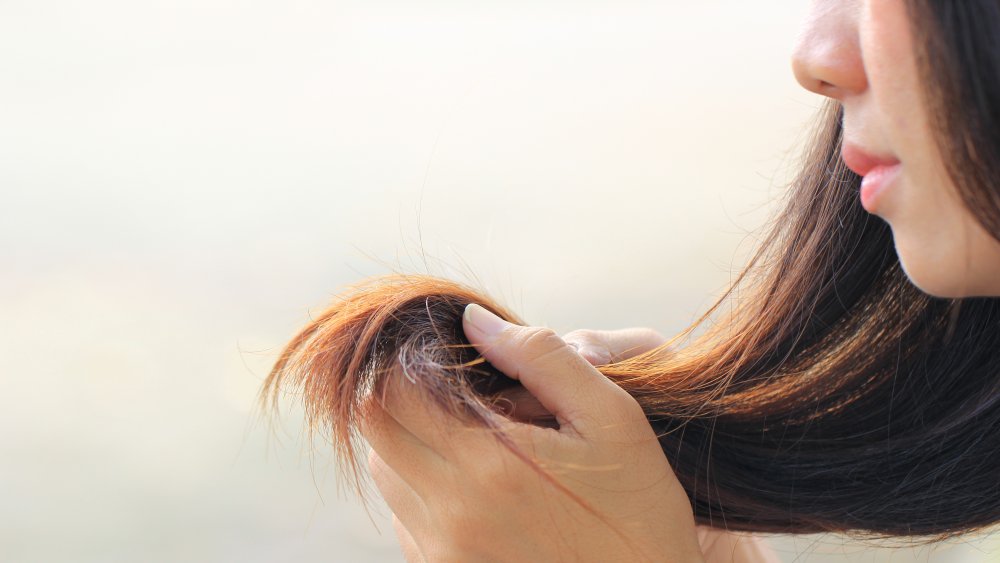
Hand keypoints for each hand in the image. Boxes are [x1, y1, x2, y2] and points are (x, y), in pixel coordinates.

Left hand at [360, 305, 703, 562]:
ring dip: (412, 444)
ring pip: (384, 473)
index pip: (393, 392)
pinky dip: (423, 490)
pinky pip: (403, 518)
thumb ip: (540, 358)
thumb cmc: (638, 512)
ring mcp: (443, 550)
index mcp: (490, 461)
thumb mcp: (612, 419)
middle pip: (376, 430)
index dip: (412, 363)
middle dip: (406, 399)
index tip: (452, 362)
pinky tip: (478, 487)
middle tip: (460, 398)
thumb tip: (473, 320)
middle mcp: (451, 510)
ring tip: (474, 442)